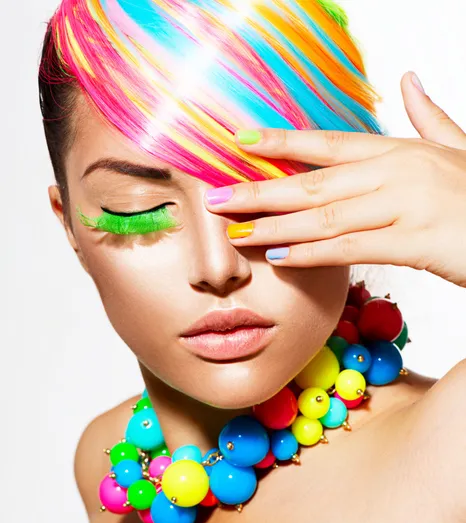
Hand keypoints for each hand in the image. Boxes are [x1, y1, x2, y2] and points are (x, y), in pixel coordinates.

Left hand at [204, 72, 465, 287]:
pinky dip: (312, 252)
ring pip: (325, 215)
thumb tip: (409, 80)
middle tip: (216, 200)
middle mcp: (397, 172)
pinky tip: (280, 255)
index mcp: (399, 150)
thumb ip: (429, 117)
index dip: (281, 142)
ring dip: (275, 225)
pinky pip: (352, 246)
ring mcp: (406, 205)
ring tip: (236, 232)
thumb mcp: (458, 148)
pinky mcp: (416, 241)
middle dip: (259, 191)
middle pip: (313, 182)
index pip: (327, 143)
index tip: (239, 142)